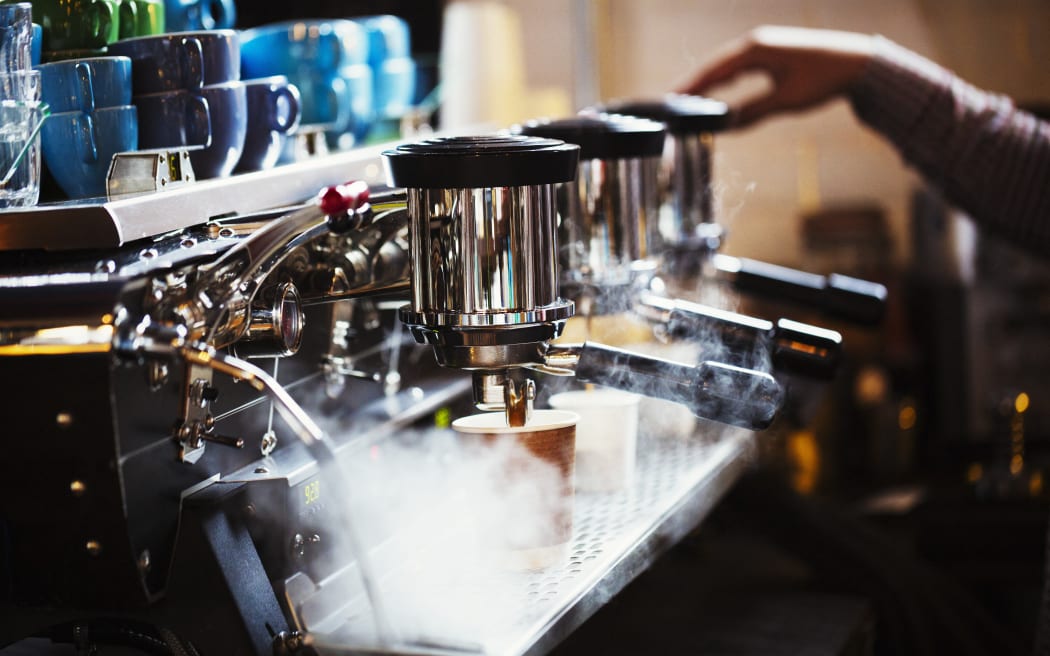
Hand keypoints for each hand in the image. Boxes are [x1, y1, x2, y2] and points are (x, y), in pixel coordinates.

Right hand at [678, 26, 876, 127]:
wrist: (858, 63)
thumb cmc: (824, 78)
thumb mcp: (786, 101)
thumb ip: (753, 112)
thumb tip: (727, 126)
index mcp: (756, 50)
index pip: (715, 69)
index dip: (692, 86)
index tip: (672, 100)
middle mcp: (757, 43)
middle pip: (717, 65)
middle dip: (695, 84)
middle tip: (672, 102)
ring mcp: (765, 46)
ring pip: (728, 64)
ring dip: (711, 80)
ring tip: (690, 98)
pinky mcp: (774, 53)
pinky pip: (742, 65)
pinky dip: (728, 77)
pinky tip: (721, 87)